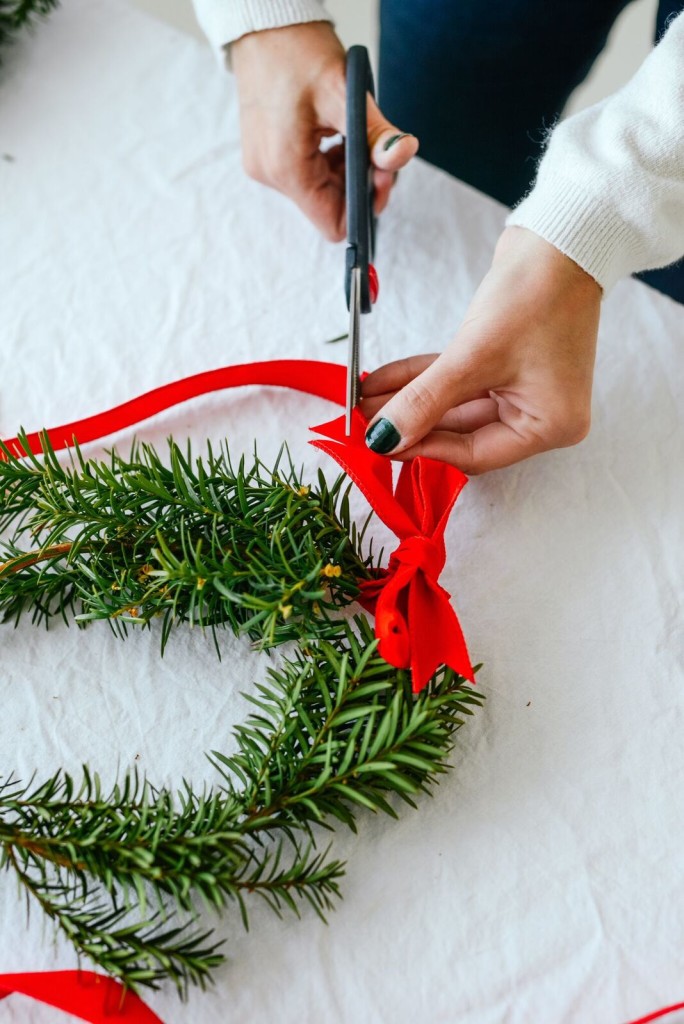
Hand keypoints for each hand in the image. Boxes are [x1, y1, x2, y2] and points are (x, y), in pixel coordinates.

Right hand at [231, 22, 418, 240]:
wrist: (263, 23)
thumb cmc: (298, 51)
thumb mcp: (345, 93)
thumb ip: (376, 133)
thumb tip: (403, 154)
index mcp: (287, 168)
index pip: (334, 224)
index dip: (364, 207)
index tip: (381, 175)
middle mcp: (270, 174)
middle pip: (329, 207)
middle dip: (359, 182)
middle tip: (376, 148)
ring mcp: (265, 166)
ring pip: (320, 191)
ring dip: (345, 169)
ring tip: (350, 132)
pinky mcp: (265, 155)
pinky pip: (306, 174)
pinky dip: (328, 161)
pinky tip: (333, 133)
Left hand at [361, 227, 602, 473]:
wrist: (559, 238)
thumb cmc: (538, 294)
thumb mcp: (474, 355)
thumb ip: (425, 401)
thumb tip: (385, 438)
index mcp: (550, 425)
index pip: (475, 454)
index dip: (424, 448)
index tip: (381, 443)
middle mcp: (540, 414)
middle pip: (461, 432)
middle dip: (411, 423)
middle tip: (365, 422)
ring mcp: (522, 389)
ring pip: (454, 406)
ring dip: (410, 401)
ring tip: (364, 400)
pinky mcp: (505, 364)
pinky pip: (457, 382)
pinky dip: (423, 380)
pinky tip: (383, 381)